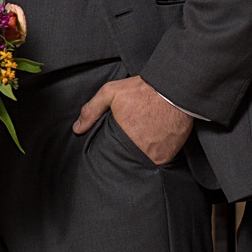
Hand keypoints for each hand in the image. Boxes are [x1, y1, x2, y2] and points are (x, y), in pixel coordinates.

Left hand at [73, 74, 194, 163]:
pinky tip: (154, 142)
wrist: (175, 89)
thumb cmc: (143, 90)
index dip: (110, 151)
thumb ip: (91, 110)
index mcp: (121, 138)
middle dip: (125, 153)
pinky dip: (156, 154)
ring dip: (141, 155)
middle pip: (126, 160)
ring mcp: (155, 155)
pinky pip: (158, 160)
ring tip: (142, 142)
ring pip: (142, 162)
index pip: (109, 155)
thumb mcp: (110, 92)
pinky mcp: (168, 155)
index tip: (112, 145)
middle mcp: (138, 151)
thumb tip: (77, 128)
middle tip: (128, 142)